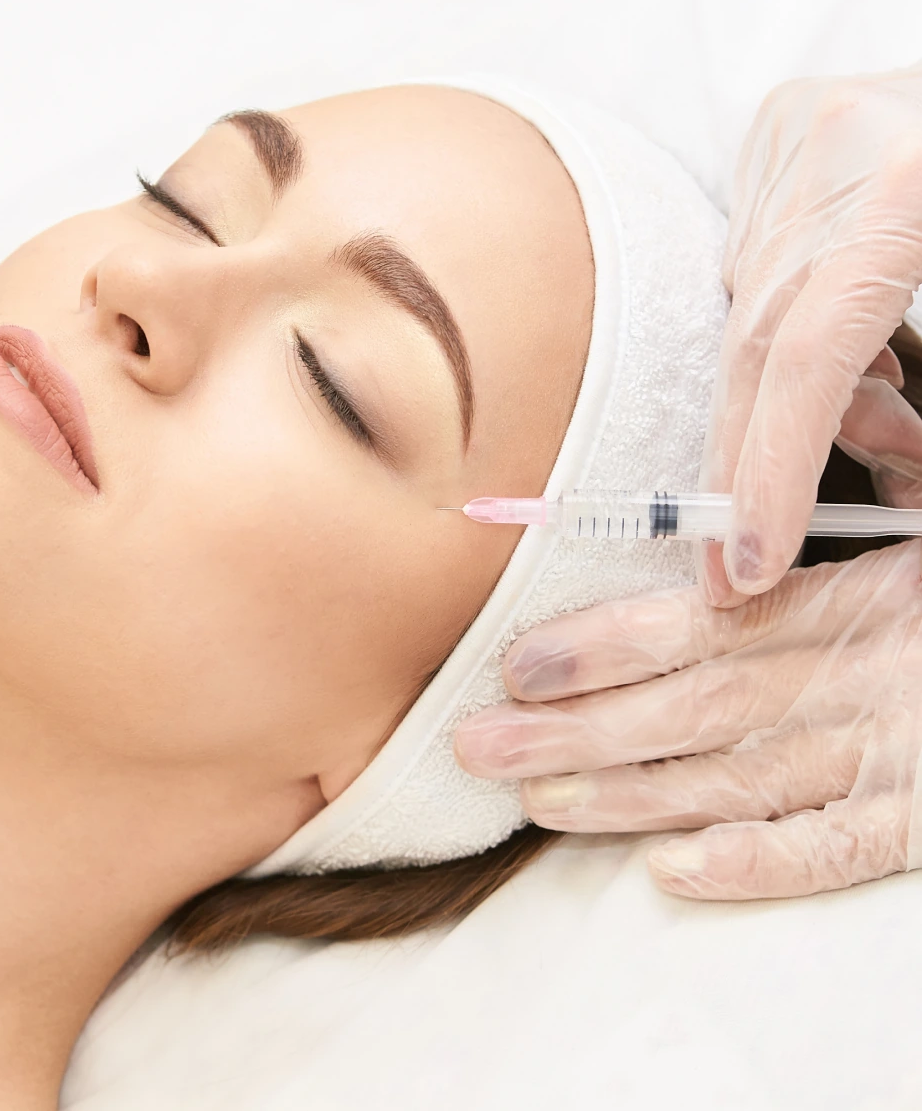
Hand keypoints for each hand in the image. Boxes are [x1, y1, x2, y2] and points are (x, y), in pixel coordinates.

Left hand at [453, 542, 921, 899]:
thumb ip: (858, 500)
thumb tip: (770, 485)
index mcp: (856, 597)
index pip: (701, 623)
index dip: (603, 644)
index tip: (516, 662)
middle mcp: (865, 676)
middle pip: (693, 708)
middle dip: (576, 730)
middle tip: (478, 743)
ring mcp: (897, 751)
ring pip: (738, 780)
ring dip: (628, 796)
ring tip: (532, 800)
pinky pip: (835, 851)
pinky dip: (757, 865)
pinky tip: (671, 873)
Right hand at [703, 65, 921, 604]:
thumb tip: (902, 472)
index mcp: (904, 192)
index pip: (809, 356)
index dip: (775, 470)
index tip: (753, 562)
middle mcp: (821, 171)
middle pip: (758, 356)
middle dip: (753, 473)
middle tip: (742, 569)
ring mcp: (783, 159)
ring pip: (757, 327)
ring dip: (806, 409)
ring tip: (899, 442)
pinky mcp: (766, 152)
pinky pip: (759, 282)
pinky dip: (798, 346)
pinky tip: (870, 366)